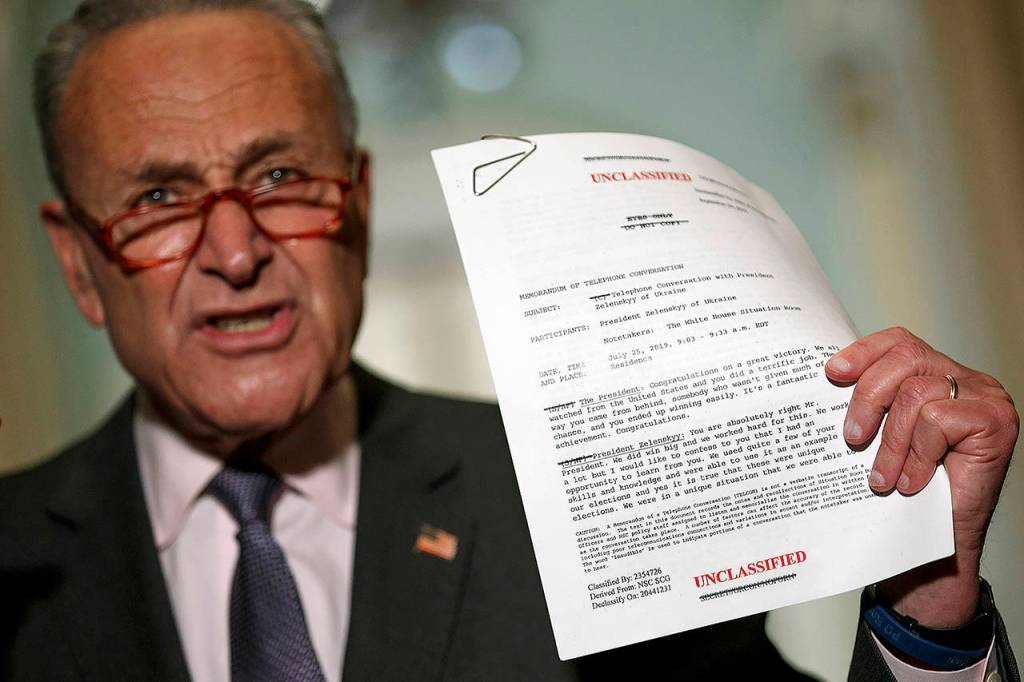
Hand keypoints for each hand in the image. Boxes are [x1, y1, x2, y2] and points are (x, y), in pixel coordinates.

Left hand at [825, 327, 1017, 626]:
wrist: (936, 546)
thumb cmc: (908, 491)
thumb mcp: (884, 438)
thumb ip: (874, 405)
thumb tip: (824, 379)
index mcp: (939, 374)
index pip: (899, 342)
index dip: (864, 352)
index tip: (831, 374)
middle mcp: (966, 380)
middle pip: (904, 358)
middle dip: (867, 397)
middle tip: (851, 438)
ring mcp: (985, 398)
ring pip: (916, 395)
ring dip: (891, 442)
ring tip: (881, 477)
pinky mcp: (995, 421)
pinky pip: (938, 421)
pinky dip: (918, 455)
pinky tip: (912, 482)